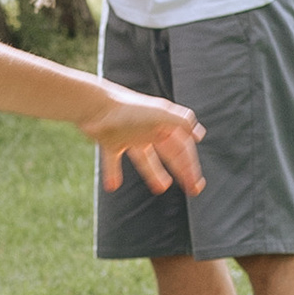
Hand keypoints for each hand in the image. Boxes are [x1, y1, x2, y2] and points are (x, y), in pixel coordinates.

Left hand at [82, 87, 204, 196]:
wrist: (94, 104)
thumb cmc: (128, 109)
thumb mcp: (160, 114)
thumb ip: (181, 121)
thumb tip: (199, 134)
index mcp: (162, 123)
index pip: (182, 148)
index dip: (190, 166)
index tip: (195, 185)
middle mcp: (148, 130)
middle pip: (169, 154)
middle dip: (181, 171)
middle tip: (192, 190)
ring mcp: (129, 136)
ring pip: (145, 159)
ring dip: (154, 173)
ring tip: (161, 188)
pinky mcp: (110, 142)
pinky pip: (113, 160)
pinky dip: (112, 173)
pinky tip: (112, 186)